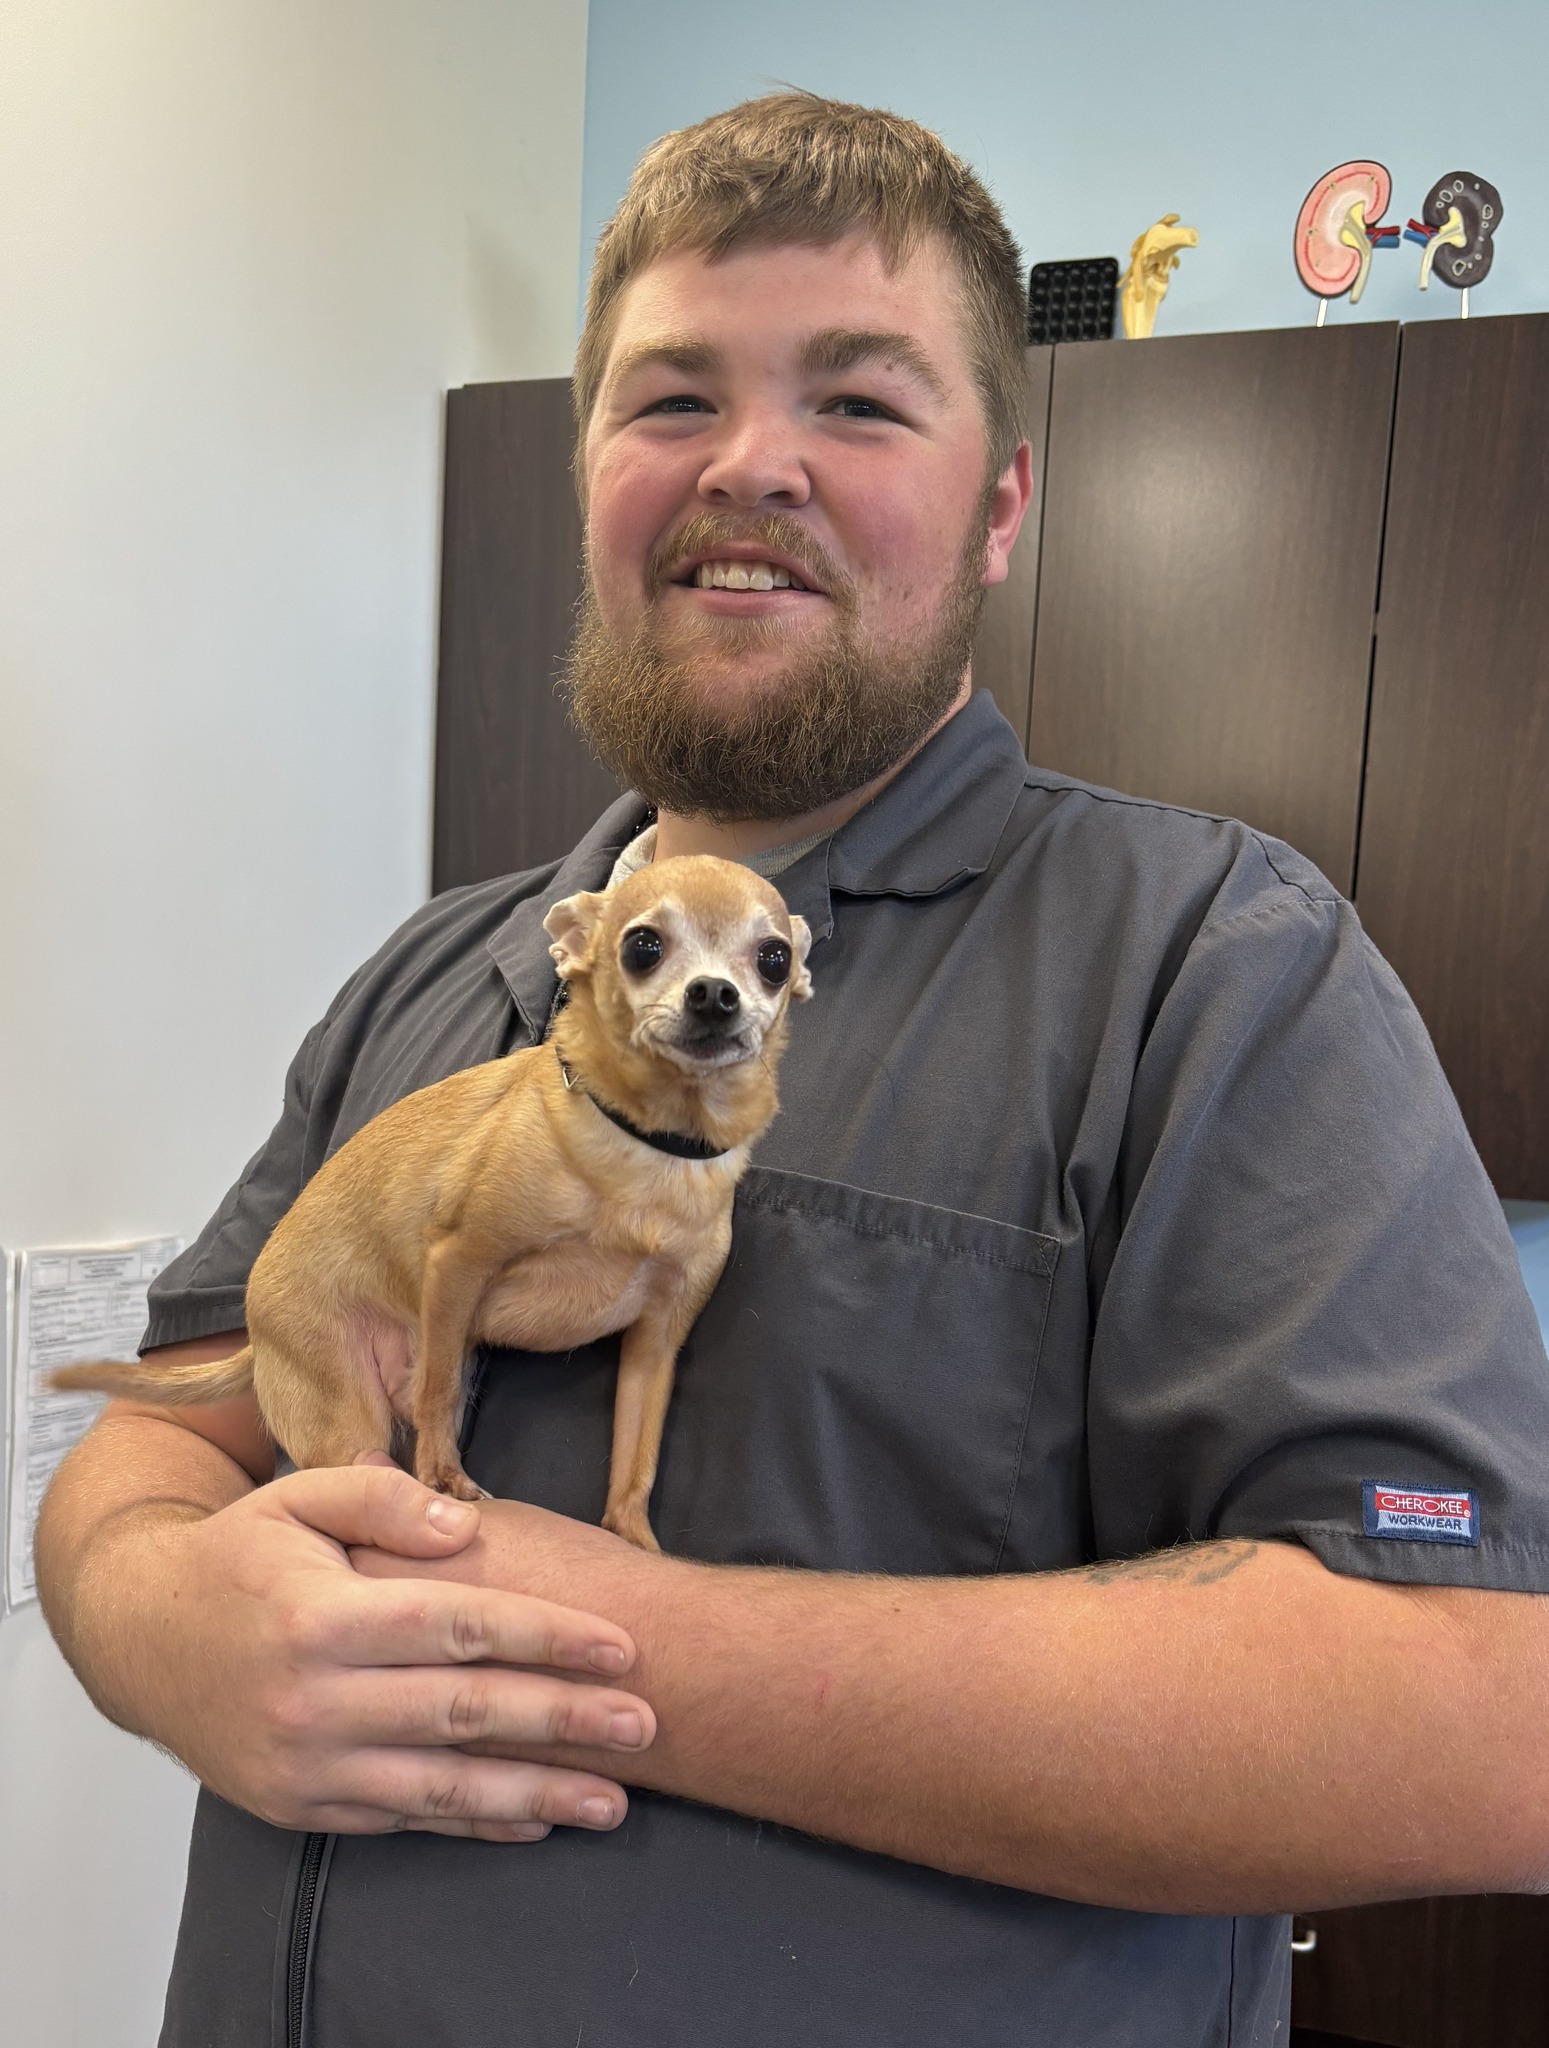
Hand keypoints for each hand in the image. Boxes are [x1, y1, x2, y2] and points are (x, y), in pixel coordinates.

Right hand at [115, 1457, 655, 1840]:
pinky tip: (532, 1821)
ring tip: (613, 1800)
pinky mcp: (298, 1806)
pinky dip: (470, 1822)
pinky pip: (401, 1820)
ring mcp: (304, 1764)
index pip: (458, 1627)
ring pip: (440, 1785)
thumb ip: (383, 1496)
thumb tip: (463, 1524)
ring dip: (535, 1795)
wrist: (137, 1636)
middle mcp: (313, 1699)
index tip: (620, 1646)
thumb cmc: (236, 1557)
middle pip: (463, 1712)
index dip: (546, 1637)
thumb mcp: (297, 1495)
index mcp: (322, 1615)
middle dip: (564, 1720)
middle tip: (644, 1721)